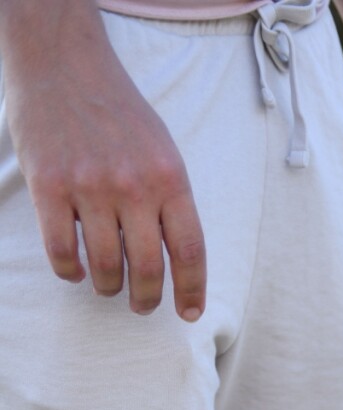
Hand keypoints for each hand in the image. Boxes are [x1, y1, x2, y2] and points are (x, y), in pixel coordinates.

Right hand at [1, 0, 205, 319]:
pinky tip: (76, 269)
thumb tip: (178, 259)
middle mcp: (133, 185)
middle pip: (148, 270)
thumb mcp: (162, 149)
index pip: (190, 250)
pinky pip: (62, 253)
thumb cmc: (117, 110)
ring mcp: (89, 186)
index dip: (192, 291)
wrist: (62, 61)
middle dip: (147, 300)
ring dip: (109, 288)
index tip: (190, 314)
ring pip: (106, 268)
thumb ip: (170, 200)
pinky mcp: (49, 186)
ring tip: (109, 286)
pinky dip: (71, 271)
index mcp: (169, 177)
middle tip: (142, 305)